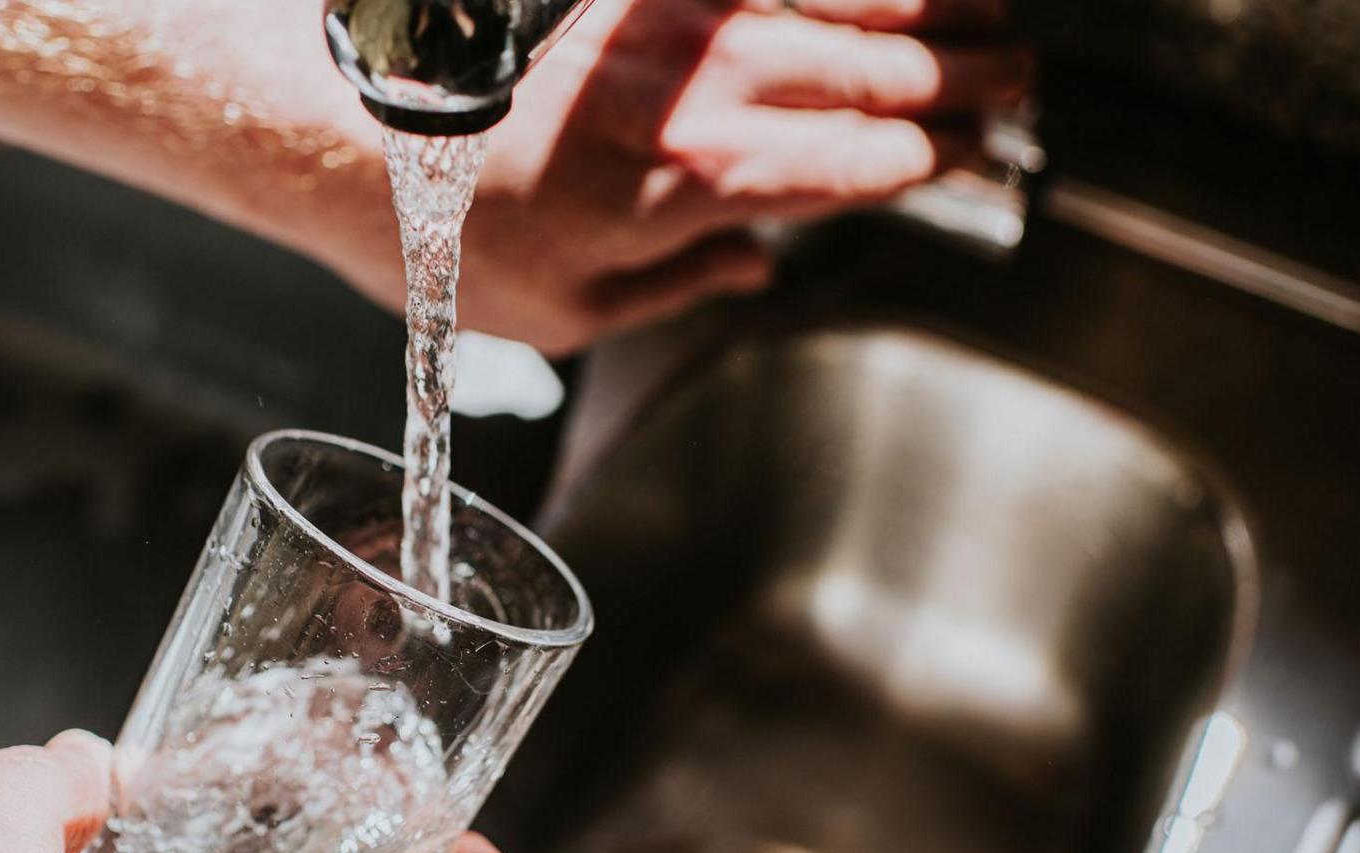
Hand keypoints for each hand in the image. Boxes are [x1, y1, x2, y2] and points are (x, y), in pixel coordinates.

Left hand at [440, 0, 1031, 352]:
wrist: (341, 123)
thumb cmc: (440, 227)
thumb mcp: (568, 315)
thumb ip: (680, 286)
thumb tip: (753, 271)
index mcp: (702, 187)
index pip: (863, 168)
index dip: (934, 164)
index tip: (970, 162)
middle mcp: (708, 90)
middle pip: (877, 77)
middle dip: (966, 82)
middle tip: (1018, 86)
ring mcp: (674, 19)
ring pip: (841, 2)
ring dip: (927, 12)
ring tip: (983, 17)